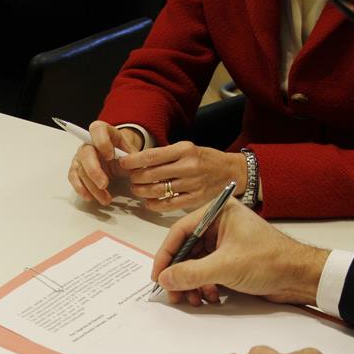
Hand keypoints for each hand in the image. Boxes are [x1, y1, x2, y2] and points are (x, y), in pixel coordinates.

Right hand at [67, 121, 143, 204]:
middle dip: (94, 171)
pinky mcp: (77, 168)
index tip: (111, 156)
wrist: (120, 158)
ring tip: (106, 199)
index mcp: (104, 132)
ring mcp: (80, 155)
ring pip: (80, 169)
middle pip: (86, 153)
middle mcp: (89, 142)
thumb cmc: (125, 154)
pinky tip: (90, 197)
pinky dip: (81, 188)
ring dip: (92, 186)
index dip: (102, 142)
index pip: (97, 129)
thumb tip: (135, 168)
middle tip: (104, 184)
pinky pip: (73, 177)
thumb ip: (134, 159)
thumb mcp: (133, 154)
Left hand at [118, 141, 246, 211]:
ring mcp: (192, 184)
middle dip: (135, 177)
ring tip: (137, 189)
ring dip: (142, 191)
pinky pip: (169, 204)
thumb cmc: (204, 159)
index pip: (151, 156)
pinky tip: (148, 202)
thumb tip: (137, 161)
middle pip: (151, 174)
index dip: (133, 161)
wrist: (230, 171)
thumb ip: (165, 155)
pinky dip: (154, 204)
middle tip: (131, 178)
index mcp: (184, 150)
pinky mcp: (195, 199)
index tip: (123, 164)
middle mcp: (188, 166)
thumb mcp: (187, 148)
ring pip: (158, 190)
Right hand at [151, 198, 328, 305]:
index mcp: (218, 212)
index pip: (180, 231)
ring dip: (192, 283)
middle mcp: (219, 224)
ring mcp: (225, 242)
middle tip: (173, 294)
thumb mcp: (225, 267)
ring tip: (194, 299)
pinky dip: (204, 285)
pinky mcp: (231, 259)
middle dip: (179, 274)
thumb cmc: (269, 261)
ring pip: (196, 263)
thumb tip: (165, 279)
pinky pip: (207, 271)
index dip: (166, 255)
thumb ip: (191, 273)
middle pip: (186, 249)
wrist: (301, 276)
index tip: (158, 275)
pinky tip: (210, 297)